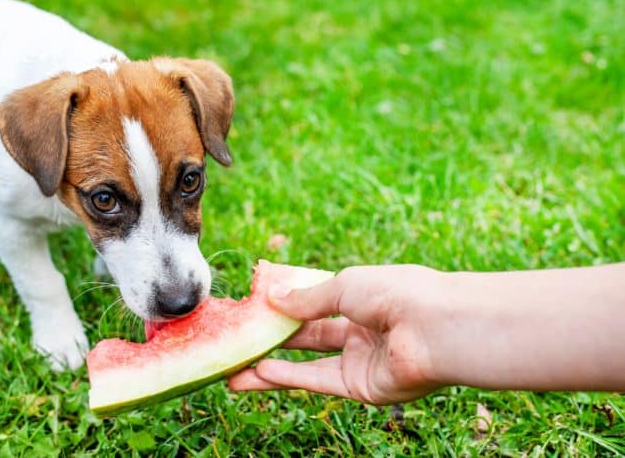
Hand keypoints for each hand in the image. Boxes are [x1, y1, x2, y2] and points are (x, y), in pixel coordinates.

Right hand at [228, 264, 448, 404]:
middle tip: (238, 340)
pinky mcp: (362, 386)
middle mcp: (360, 330)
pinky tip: (259, 373)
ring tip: (235, 370)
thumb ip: (306, 298)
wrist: (436, 327)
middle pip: (307, 337)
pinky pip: (318, 381)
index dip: (285, 306)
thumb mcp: (343, 285)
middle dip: (272, 339)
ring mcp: (361, 360)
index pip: (316, 303)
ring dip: (270, 367)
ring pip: (307, 364)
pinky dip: (288, 378)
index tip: (254, 307)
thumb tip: (271, 298)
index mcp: (361, 298)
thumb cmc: (396, 293)